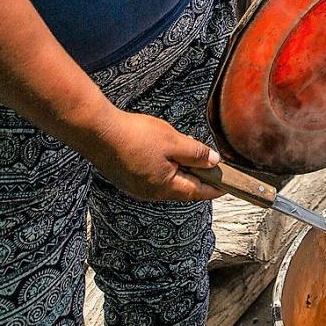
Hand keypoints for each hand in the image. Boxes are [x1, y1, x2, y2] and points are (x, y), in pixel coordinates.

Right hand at [83, 109, 224, 201]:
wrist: (98, 132)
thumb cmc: (137, 136)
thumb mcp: (174, 141)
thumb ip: (196, 154)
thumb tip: (214, 163)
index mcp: (166, 187)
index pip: (197, 192)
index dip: (214, 188)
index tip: (226, 187)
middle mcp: (151, 193)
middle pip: (182, 188)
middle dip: (197, 177)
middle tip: (210, 165)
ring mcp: (136, 187)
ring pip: (166, 182)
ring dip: (180, 170)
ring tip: (186, 152)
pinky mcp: (126, 177)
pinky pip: (152, 176)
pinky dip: (164, 167)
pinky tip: (163, 152)